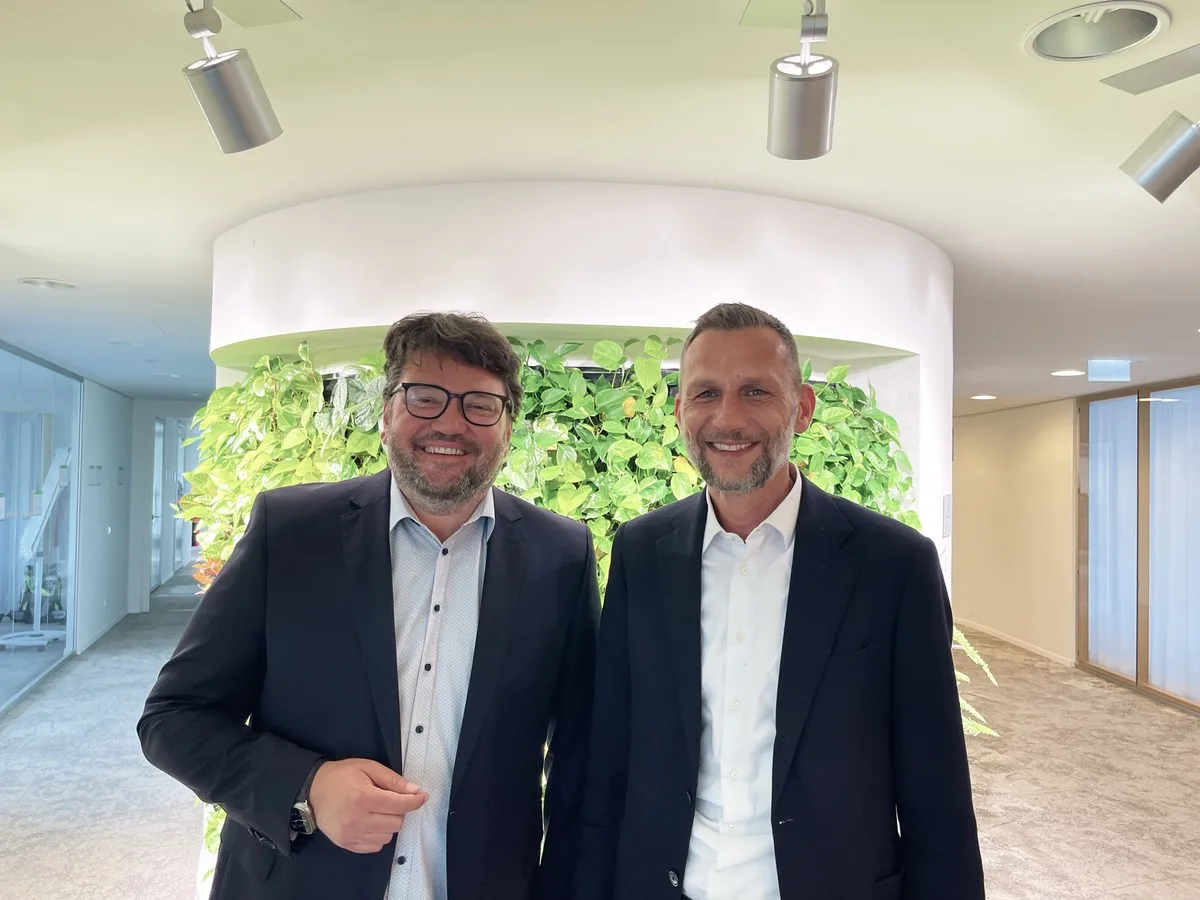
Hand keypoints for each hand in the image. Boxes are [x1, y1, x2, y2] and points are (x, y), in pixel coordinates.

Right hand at [308, 758, 427, 853]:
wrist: (312, 791)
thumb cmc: (341, 776)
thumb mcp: (367, 767)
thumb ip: (392, 780)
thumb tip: (414, 790)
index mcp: (364, 798)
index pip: (399, 805)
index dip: (415, 801)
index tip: (422, 796)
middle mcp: (358, 819)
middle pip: (396, 823)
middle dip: (399, 811)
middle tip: (390, 800)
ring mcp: (351, 835)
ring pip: (387, 837)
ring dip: (389, 824)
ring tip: (378, 812)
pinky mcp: (346, 844)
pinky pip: (375, 846)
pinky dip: (378, 835)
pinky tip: (371, 823)